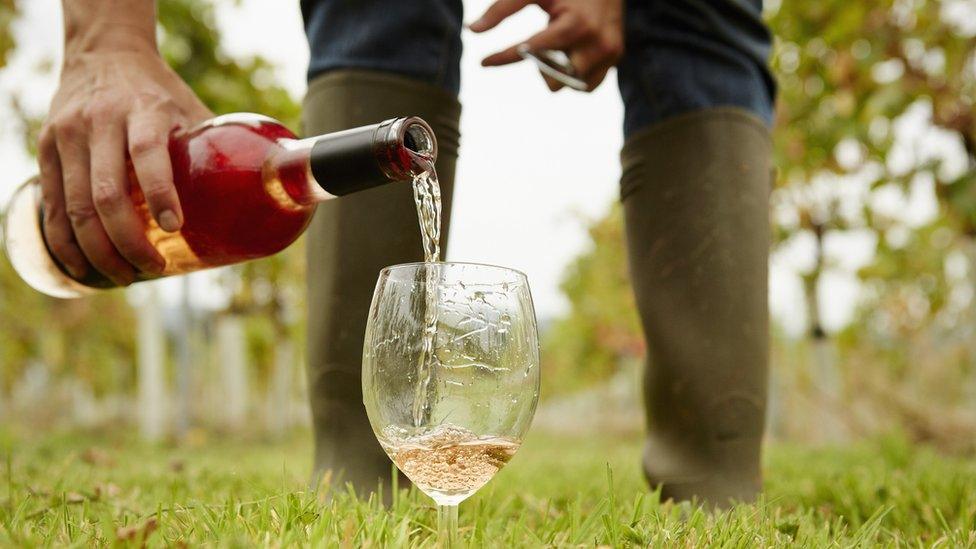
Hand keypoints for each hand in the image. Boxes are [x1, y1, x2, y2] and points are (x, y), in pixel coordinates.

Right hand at [39, 49, 211, 284]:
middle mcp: (99, 121)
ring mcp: (67, 135)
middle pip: (107, 193)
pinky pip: (53, 204)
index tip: (175, 228)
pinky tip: (85, 266)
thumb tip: (260, 197)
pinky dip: (67, 241)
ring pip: (76, 206)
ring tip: (125, 276)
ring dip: (99, 251)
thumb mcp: (191, 109)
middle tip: (154, 268)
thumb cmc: (159, 93)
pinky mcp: (47, 148)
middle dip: (129, 241)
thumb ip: (217, 149)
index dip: (160, 193)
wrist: (103, 52)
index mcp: (143, 110)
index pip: (147, 153)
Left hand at [470, 0, 623, 91]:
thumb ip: (503, 8)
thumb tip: (472, 30)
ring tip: (558, 46)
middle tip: (538, 45)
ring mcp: (609, 52)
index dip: (504, 57)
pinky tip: (571, 55)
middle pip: (552, 78)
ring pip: (570, 84)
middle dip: (540, 64)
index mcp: (575, 23)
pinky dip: (574, 75)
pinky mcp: (616, 57)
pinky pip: (586, 85)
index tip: (483, 62)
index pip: (532, 51)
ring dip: (557, 70)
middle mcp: (595, 42)